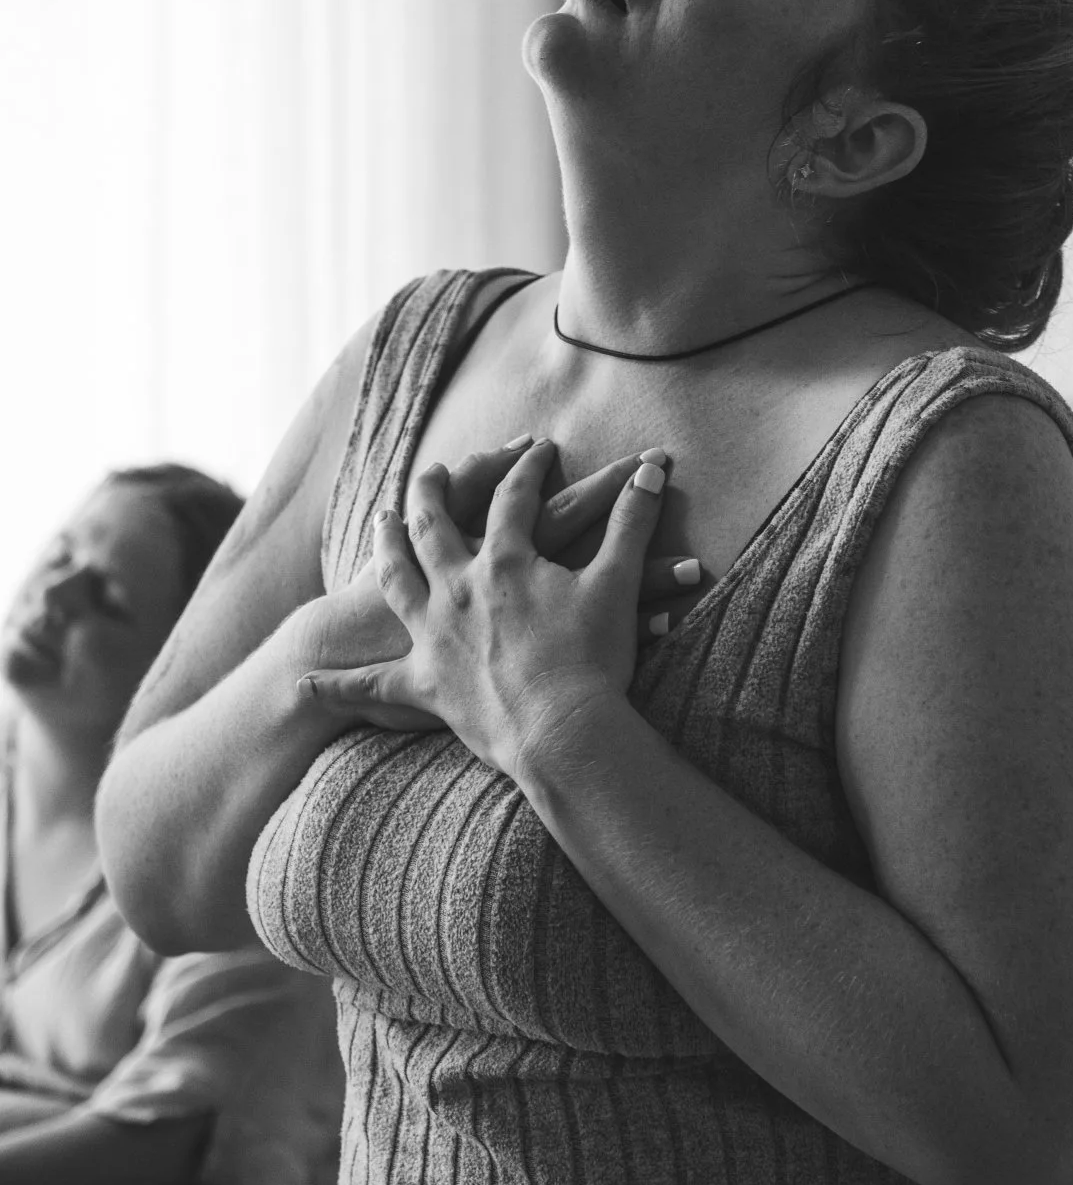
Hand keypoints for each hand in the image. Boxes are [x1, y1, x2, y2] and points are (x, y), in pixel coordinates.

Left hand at [295, 442, 672, 775]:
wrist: (563, 731)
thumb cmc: (594, 658)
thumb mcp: (618, 582)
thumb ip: (633, 520)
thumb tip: (655, 466)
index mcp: (505, 560)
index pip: (512, 499)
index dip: (528, 471)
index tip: (539, 452)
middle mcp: (457, 587)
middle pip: (433, 525)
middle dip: (434, 491)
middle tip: (431, 471)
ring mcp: (433, 634)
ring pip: (395, 579)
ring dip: (385, 547)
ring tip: (381, 523)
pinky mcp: (423, 684)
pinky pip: (371, 684)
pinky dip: (336, 684)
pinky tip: (306, 681)